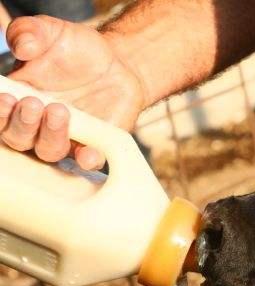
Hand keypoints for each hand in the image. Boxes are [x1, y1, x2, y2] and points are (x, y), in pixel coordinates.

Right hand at [0, 16, 145, 168]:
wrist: (117, 62)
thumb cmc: (77, 49)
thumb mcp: (52, 31)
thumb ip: (30, 32)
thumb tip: (23, 46)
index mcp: (19, 99)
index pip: (1, 115)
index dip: (0, 112)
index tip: (6, 98)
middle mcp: (37, 124)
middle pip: (18, 139)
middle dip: (22, 124)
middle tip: (34, 104)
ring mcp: (66, 137)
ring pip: (49, 151)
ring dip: (50, 135)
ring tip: (59, 111)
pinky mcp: (93, 144)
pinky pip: (87, 160)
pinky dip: (86, 160)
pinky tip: (87, 154)